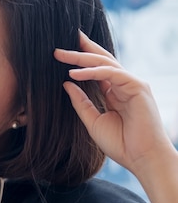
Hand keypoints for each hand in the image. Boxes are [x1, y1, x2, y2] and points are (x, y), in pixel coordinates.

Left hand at [54, 31, 175, 177]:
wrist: (142, 159)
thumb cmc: (121, 144)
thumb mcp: (93, 121)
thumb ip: (80, 102)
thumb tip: (66, 83)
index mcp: (115, 92)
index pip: (97, 69)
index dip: (81, 58)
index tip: (62, 51)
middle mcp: (124, 85)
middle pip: (101, 60)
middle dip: (81, 49)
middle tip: (59, 43)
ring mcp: (132, 84)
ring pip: (105, 63)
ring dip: (81, 57)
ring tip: (59, 54)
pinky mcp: (137, 87)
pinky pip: (111, 73)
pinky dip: (92, 72)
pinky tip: (74, 73)